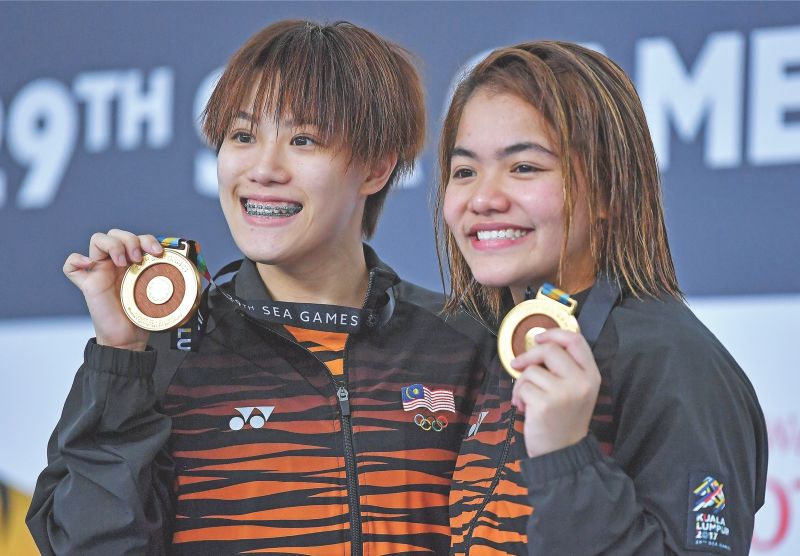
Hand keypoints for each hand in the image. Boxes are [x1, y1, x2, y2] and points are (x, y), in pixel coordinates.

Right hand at [64, 229, 162, 350]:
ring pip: (97, 240)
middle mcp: (115, 263)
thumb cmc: (143, 314)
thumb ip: (166, 274)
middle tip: (138, 258)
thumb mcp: (159, 290)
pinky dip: (77, 259)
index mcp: (133, 262)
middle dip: (130, 239)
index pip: (134, 237)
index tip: (158, 252)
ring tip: (123, 262)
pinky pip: (71, 265)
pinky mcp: (87, 284)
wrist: (129, 337)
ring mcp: (100, 271)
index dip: (146, 239)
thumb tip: (182, 261)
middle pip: (115, 233)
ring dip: (112, 245)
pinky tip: (90, 264)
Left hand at [510, 328, 600, 457]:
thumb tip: (537, 345)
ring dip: (522, 383)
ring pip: (531, 370)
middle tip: (518, 366)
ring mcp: (564, 393)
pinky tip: (526, 410)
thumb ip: (564, 368)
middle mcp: (581, 382)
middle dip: (528, 356)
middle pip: (549, 350)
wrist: (563, 453)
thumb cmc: (564, 419)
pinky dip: (519, 397)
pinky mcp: (545, 404)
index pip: (576, 340)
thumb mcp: (576, 390)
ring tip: (527, 399)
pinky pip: (523, 387)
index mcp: (591, 375)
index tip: (538, 338)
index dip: (554, 333)